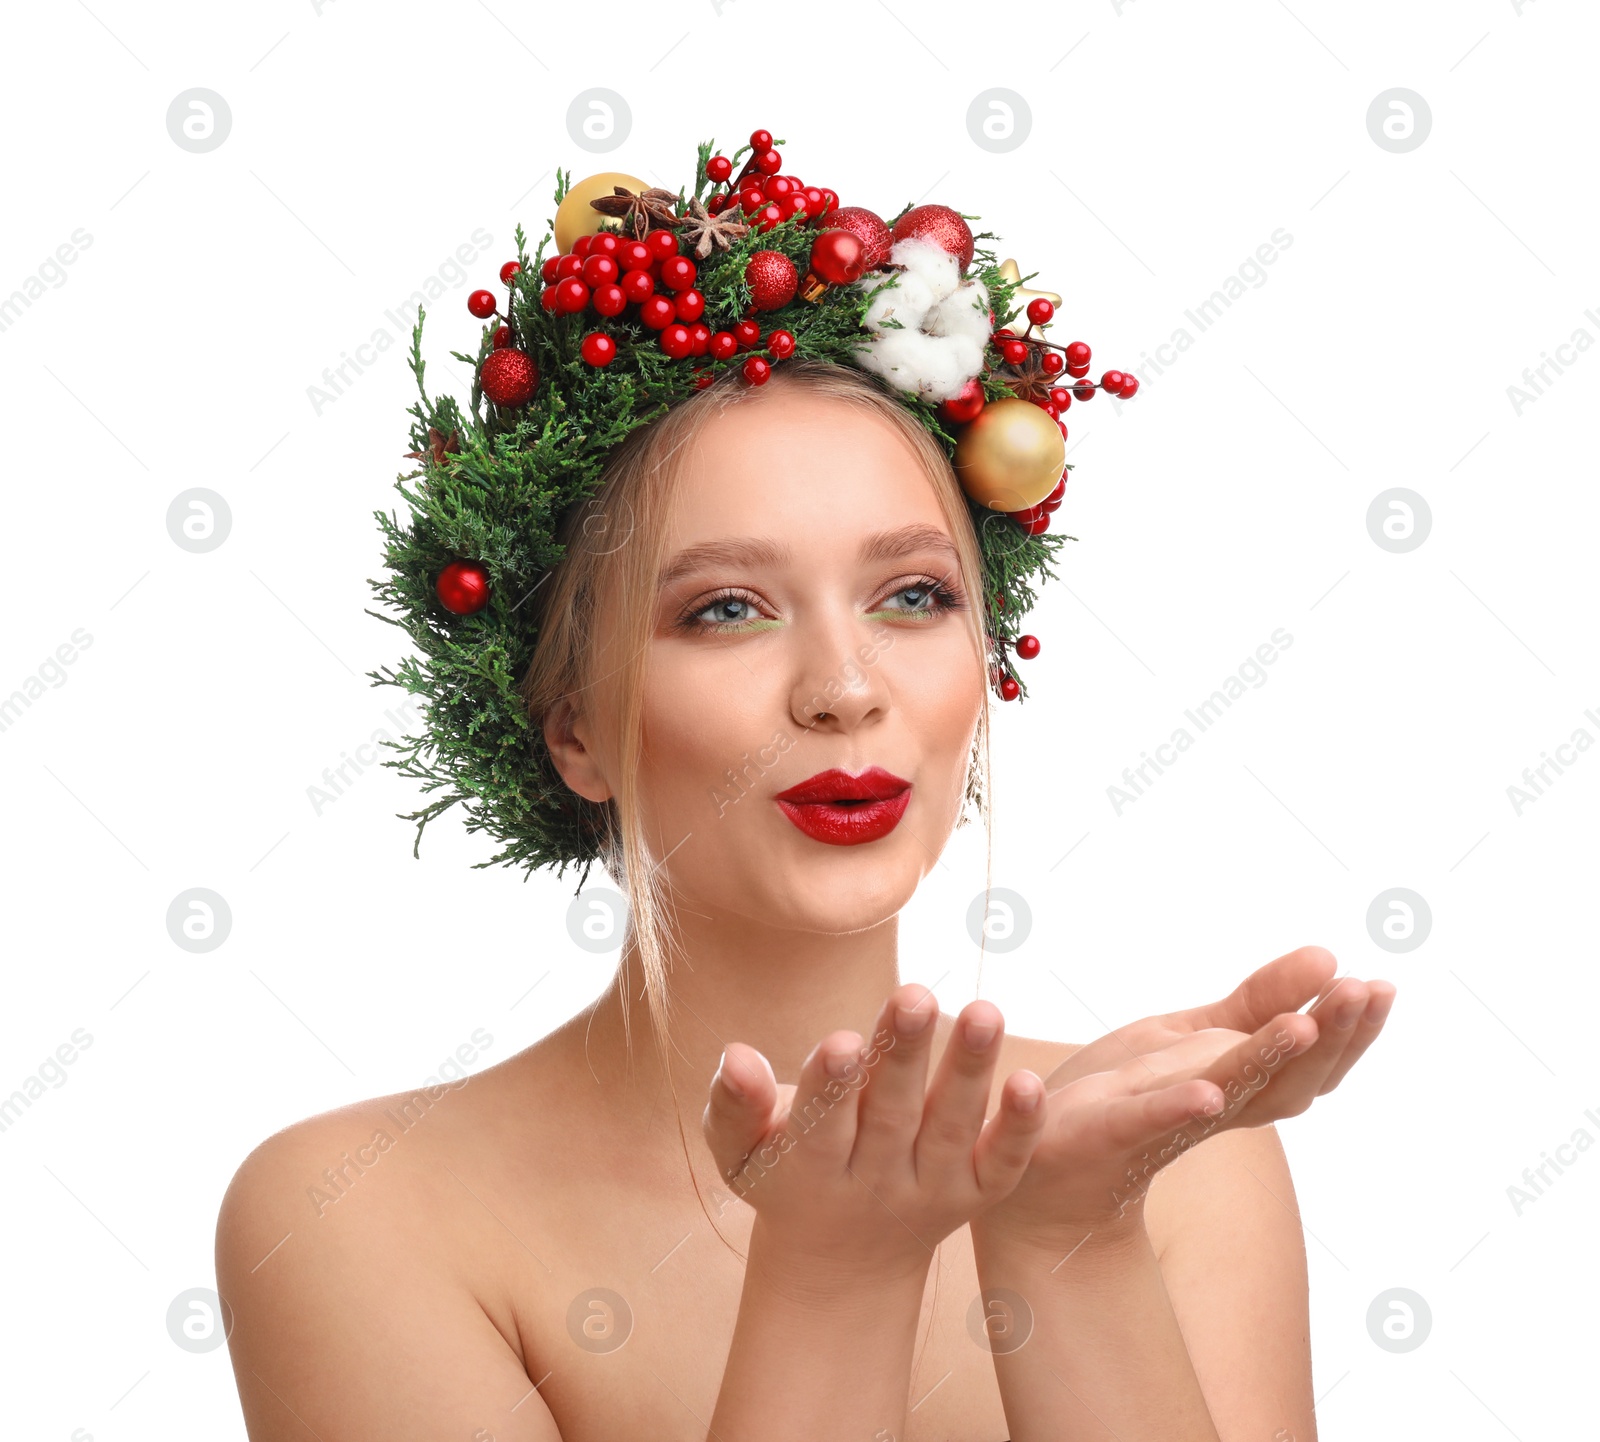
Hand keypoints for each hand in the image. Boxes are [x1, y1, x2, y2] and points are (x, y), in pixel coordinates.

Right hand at [702, 985, 1048, 1283]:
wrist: (841, 1261)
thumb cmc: (782, 1175)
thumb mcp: (740, 1151)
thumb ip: (734, 1105)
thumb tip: (735, 1054)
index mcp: (809, 1169)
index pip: (821, 1126)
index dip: (831, 1087)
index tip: (840, 1042)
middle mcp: (874, 1181)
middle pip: (891, 1116)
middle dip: (902, 1056)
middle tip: (913, 995)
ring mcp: (930, 1189)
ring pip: (951, 1130)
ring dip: (969, 1072)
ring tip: (984, 1013)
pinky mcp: (975, 1194)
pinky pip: (1002, 1166)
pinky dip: (1019, 1130)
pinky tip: (1031, 1082)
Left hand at [973, 945, 1396, 1251]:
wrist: (1044, 1164)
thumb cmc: (1125, 1094)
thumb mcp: (1195, 1034)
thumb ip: (1259, 1001)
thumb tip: (1330, 956)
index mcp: (1240, 1087)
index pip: (1312, 1062)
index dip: (1350, 1031)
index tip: (1379, 986)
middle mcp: (1217, 1111)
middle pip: (1290, 1081)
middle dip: (1331, 1037)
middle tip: (1362, 989)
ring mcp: (1168, 1123)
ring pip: (1233, 1096)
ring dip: (1270, 1060)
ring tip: (1303, 1024)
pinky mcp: (1110, 1130)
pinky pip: (1150, 1122)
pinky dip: (1179, 1108)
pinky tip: (1206, 1094)